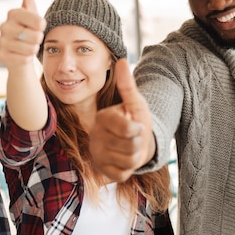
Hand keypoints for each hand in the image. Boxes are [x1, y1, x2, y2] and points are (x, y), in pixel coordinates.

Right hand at [0, 0, 45, 67]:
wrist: (21, 51)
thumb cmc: (28, 28)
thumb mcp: (30, 9)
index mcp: (13, 13)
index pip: (39, 21)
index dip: (43, 26)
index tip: (39, 26)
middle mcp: (3, 26)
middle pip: (35, 36)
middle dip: (39, 39)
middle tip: (33, 38)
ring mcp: (1, 41)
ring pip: (30, 49)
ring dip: (33, 49)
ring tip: (28, 45)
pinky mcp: (1, 56)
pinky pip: (23, 59)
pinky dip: (27, 59)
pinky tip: (22, 55)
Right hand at [89, 58, 154, 181]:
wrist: (135, 143)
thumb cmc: (135, 120)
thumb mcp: (135, 102)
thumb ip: (128, 85)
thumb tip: (121, 59)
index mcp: (102, 118)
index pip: (127, 129)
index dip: (138, 129)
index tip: (137, 125)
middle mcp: (95, 136)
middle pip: (130, 146)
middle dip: (139, 144)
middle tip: (134, 138)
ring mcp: (96, 154)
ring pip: (128, 161)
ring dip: (136, 156)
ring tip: (130, 148)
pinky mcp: (101, 170)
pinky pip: (123, 174)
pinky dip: (129, 169)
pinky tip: (124, 160)